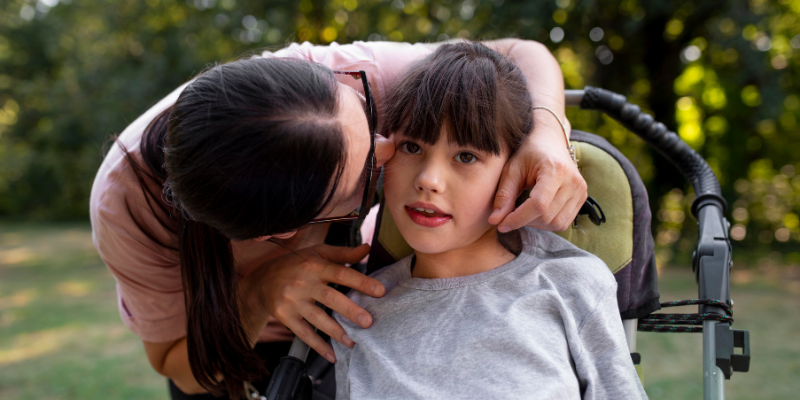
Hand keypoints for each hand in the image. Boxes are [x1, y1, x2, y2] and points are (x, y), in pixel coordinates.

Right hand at [238, 243, 384, 362]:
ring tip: (353, 341)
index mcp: (315, 265)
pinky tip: (332, 355)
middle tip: (368, 322)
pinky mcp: (284, 315)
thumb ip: (343, 254)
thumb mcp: (317, 253)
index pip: (340, 273)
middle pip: (329, 297)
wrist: (261, 280)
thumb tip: (368, 248)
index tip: (380, 291)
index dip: (360, 282)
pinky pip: (303, 333)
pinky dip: (318, 345)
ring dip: (336, 331)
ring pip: (317, 318)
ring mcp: (292, 300)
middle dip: (349, 310)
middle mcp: (303, 282)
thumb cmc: (296, 264)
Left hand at [488, 120, 586, 231]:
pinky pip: (563, 222)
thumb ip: (504, 195)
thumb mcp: (511, 169)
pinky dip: (546, 223)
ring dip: (535, 224)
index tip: (501, 225)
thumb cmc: (528, 153)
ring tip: (523, 211)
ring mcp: (580, 190)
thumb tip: (495, 221)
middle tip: (509, 215)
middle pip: (546, 216)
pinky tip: (535, 212)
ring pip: (556, 223)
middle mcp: (573, 181)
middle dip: (524, 221)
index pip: (538, 205)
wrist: (549, 140)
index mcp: (556, 170)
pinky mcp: (582, 198)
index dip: (518, 218)